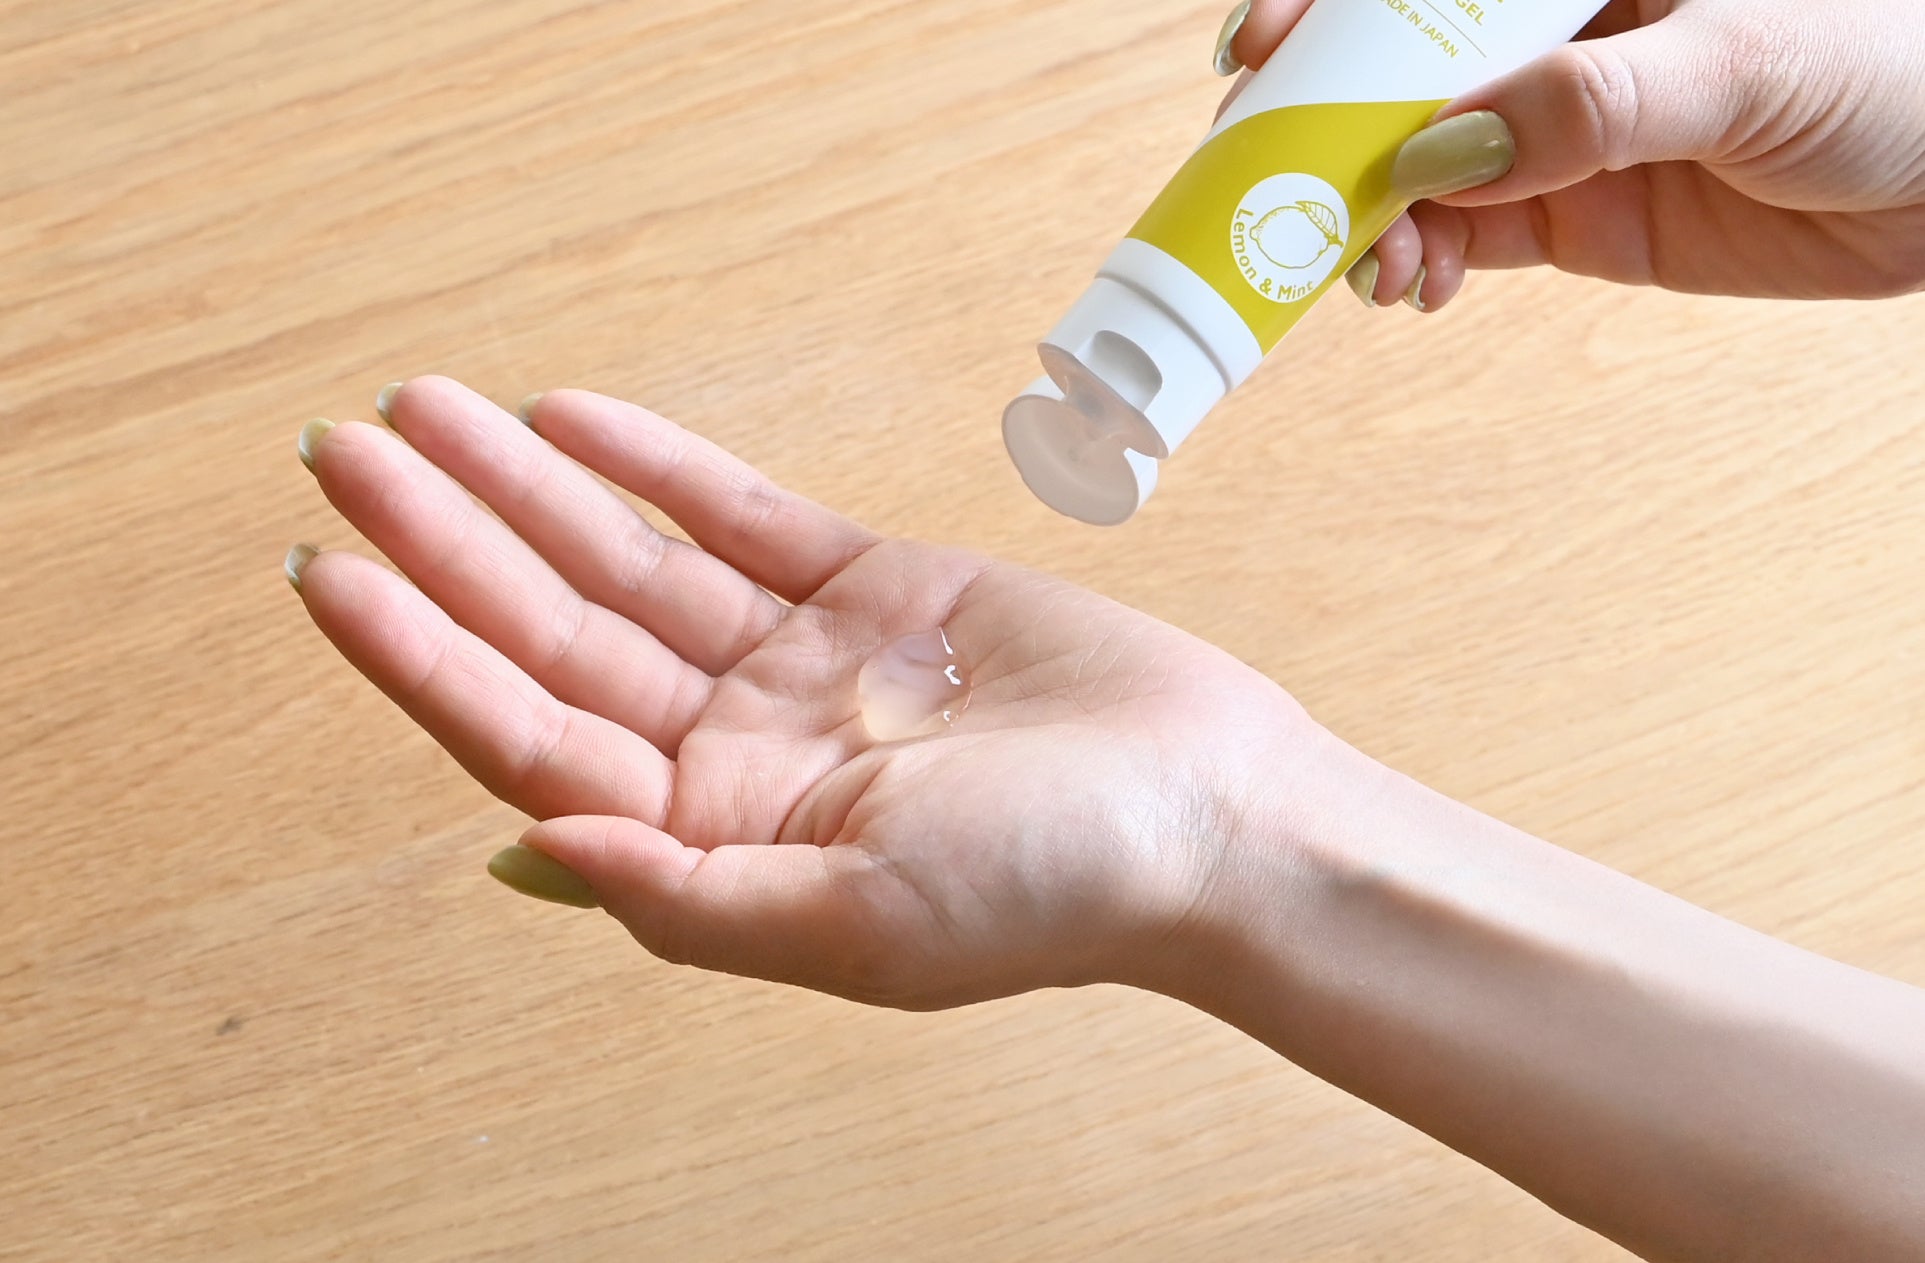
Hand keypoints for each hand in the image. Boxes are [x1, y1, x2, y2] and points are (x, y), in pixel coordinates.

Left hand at [290, 378, 1328, 1007]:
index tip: (333, 569)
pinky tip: (572, 424)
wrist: (1210, 815)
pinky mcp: (875, 590)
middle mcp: (739, 747)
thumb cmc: (1055, 892)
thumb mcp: (860, 926)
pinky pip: (742, 517)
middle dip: (449, 540)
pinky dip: (659, 468)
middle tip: (343, 450)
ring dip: (529, 487)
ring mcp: (801, 663)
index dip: (424, 653)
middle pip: (557, 629)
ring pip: (631, 560)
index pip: (530, 734)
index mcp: (716, 836)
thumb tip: (526, 850)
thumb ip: (685, 897)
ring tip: (430, 412)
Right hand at [1220, 0, 1924, 310]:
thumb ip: (1587, 107)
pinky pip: (1460, 234)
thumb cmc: (1893, 61)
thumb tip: (1439, 161)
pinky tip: (1411, 288)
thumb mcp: (1743, 61)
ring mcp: (1552, 124)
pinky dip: (1417, 262)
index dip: (1322, 10)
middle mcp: (1549, 32)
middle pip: (1392, 70)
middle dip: (1321, 130)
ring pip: (1414, 164)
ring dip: (1365, 218)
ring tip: (1372, 269)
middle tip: (1274, 192)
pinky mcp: (1570, 210)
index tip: (1254, 58)